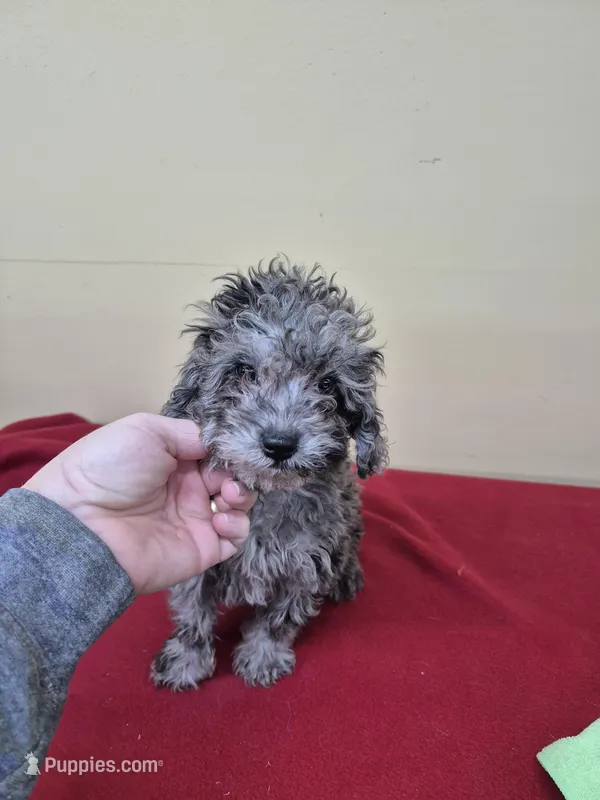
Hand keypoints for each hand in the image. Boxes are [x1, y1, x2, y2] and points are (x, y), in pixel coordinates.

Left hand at [23, 413, 256, 592]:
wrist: (81, 524)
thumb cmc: (107, 469)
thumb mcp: (146, 430)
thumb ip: (189, 432)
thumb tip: (219, 444)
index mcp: (173, 459)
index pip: (215, 452)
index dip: (228, 449)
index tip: (233, 448)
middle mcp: (186, 488)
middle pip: (231, 476)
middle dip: (239, 471)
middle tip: (228, 475)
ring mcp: (194, 519)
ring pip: (238, 506)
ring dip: (243, 496)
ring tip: (228, 495)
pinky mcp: (200, 549)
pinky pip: (234, 539)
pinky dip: (238, 526)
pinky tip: (221, 518)